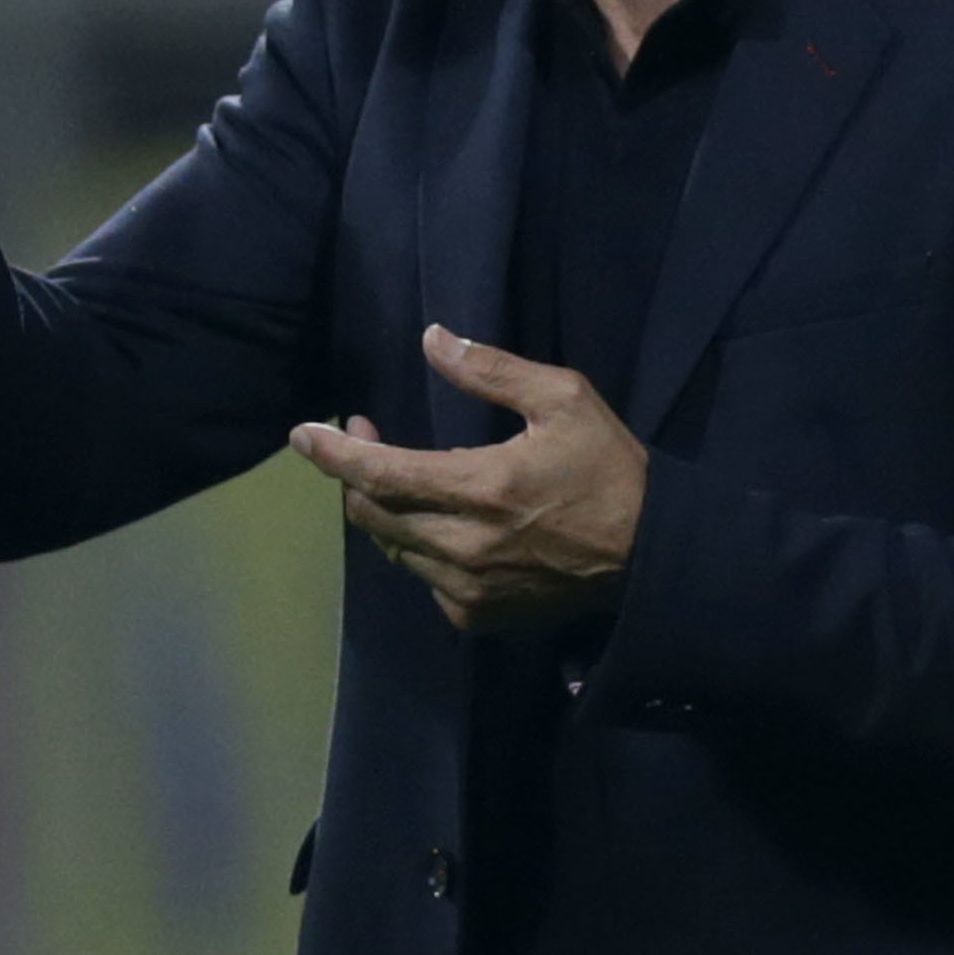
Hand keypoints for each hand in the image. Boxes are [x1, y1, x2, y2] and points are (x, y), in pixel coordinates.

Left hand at [286, 328, 647, 634]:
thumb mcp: (564, 400)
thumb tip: (432, 338)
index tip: (301, 434)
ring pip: (392, 548)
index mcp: (480, 489)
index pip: (379, 473)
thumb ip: (491, 371)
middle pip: (372, 514)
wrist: (652, 555)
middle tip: (365, 439)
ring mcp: (467, 589)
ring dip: (383, 511)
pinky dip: (418, 550)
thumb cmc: (608, 469)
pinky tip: (440, 526)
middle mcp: (463, 547)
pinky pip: (421, 580)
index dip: (333, 453)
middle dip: (354, 475)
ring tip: (398, 477)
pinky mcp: (477, 617)